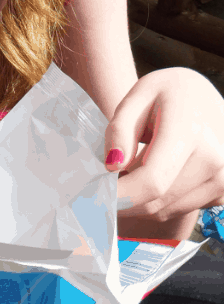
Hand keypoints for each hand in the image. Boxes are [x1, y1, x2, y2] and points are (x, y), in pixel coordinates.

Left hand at [104, 67, 223, 226]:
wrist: (204, 97)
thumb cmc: (166, 93)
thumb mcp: (137, 97)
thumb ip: (121, 130)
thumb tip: (112, 166)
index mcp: (190, 130)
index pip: (152, 181)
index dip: (119, 195)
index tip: (93, 195)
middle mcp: (214, 159)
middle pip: (156, 200)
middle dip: (123, 197)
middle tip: (102, 179)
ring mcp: (223, 179)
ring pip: (165, 210)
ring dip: (138, 200)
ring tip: (127, 170)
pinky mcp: (223, 193)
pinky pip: (178, 210)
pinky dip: (158, 200)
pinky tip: (152, 175)